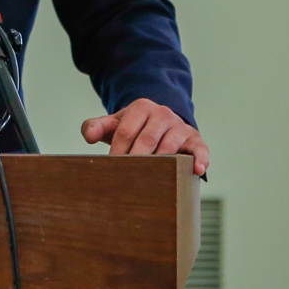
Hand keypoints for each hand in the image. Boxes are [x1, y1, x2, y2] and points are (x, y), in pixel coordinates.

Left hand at [81, 98, 207, 176]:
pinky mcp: (195, 139)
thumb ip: (95, 127)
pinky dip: (200, 159)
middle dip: (137, 160)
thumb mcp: (114, 125)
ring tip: (153, 180)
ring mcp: (180, 126)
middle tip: (129, 178)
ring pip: (170, 145)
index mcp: (141, 107)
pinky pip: (199, 149)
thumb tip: (88, 136)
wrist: (159, 124)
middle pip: (147, 139)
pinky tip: (198, 171)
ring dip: (161, 164)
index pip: (126, 131)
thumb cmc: (133, 129)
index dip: (117, 152)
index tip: (112, 169)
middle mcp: (163, 114)